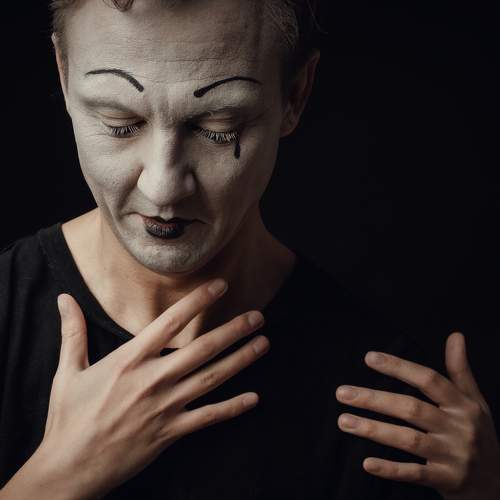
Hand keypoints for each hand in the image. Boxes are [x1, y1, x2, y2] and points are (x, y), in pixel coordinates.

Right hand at [32, 279, 268, 498]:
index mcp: (128, 360)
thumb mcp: (68, 370)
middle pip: (202, 349)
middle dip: (233, 330)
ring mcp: (164, 407)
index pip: (170, 322)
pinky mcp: (170, 432)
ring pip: (211, 378)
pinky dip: (232, 408)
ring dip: (241, 360)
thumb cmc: (68, 416)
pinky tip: (254, 398)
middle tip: (258, 316)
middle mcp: (152, 380)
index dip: (198, 302)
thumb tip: (63, 299)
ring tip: (263, 344)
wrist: (69, 468)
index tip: (220, 287)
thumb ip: (72, 331)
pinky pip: (208, 417)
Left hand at [335, 332, 499, 499]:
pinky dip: (391, 469)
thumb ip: (460, 370)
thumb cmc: (480, 436)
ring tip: (344, 421)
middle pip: (411, 408)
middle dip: (374, 399)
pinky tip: (366, 463)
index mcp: (462, 405)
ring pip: (408, 439)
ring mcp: (453, 456)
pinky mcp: (447, 481)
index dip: (398, 367)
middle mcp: (458, 428)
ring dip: (374, 430)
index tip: (369, 357)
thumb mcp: (475, 402)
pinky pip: (415, 474)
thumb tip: (455, 335)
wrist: (498, 486)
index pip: (428, 379)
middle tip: (342, 393)